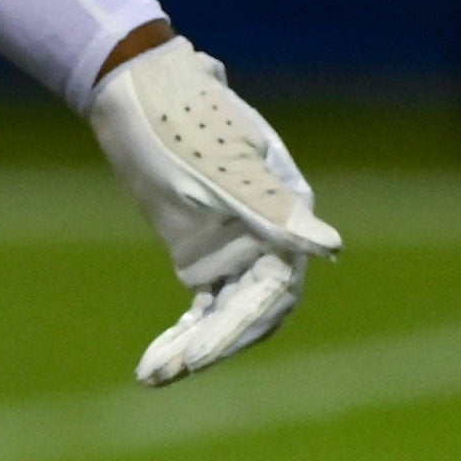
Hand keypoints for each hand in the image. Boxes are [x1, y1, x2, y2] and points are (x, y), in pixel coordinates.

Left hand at [87, 37, 341, 386]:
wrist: (132, 84)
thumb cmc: (179, 115)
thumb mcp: (219, 166)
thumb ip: (270, 210)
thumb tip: (329, 246)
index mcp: (285, 209)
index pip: (275, 288)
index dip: (243, 325)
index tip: (202, 353)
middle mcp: (270, 234)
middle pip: (253, 310)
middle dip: (215, 344)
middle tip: (175, 369)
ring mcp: (237, 247)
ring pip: (227, 315)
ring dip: (195, 347)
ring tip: (152, 376)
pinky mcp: (205, 255)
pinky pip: (203, 308)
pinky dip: (184, 335)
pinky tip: (157, 365)